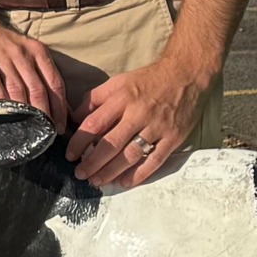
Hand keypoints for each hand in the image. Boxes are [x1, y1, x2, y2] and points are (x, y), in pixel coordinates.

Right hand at [0, 8, 70, 126]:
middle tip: (48, 133)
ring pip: (18, 91)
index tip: (61, 124)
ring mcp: (3, 59)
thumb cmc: (5, 42)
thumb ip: (42, 73)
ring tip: (31, 130)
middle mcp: (22, 55)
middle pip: (38, 89)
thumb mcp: (29, 50)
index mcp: (38, 51)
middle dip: (45, 114)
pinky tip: (7, 117)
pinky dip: (2, 104)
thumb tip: (59, 103)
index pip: (55, 82)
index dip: (60, 106)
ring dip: (25, 112)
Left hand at [68, 56, 208, 189]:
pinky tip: (124, 182)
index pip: (94, 124)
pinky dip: (139, 174)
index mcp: (121, 98)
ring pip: (131, 155)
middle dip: (92, 163)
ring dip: (112, 171)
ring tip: (98, 181)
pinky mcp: (174, 137)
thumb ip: (95, 99)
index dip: (79, 142)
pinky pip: (155, 160)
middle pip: (110, 144)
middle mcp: (138, 113)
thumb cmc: (147, 80)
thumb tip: (75, 119)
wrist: (186, 74)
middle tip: (81, 175)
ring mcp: (158, 127)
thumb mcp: (117, 82)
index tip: (70, 155)